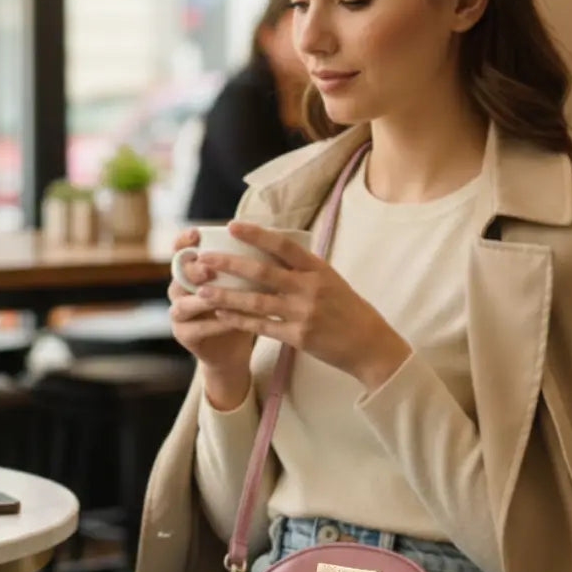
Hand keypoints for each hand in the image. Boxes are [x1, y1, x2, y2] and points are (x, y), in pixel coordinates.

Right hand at [168, 229, 253, 406]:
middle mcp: (179, 289)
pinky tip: (231, 320)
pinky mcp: (184, 335)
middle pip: (178, 276)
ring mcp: (179, 313)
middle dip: (192, 271)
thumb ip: (245, 264)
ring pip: (183, 304)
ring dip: (201, 300)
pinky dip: (214, 324)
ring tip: (217, 296)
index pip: (181, 251)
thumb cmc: (241, 307)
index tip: (197, 234)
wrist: (232, 349)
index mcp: (191, 271)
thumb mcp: (243, 282)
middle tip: (208, 270)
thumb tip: (269, 235)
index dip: (184, 241)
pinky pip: (197, 328)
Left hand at [195, 222, 410, 394]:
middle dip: (230, 263)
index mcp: (318, 269)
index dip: (256, 234)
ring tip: (202, 290)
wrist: (369, 345)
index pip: (283, 245)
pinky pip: (262, 327)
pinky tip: (221, 314)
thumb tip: (272, 250)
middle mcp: (310, 288)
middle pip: (262, 272)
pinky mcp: (299, 337)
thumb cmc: (348, 309)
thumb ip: (303, 268)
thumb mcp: (330, 280)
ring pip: (257, 301)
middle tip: (204, 258)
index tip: (233, 226)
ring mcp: (304, 313)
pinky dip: (240, 320)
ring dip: (226, 295)